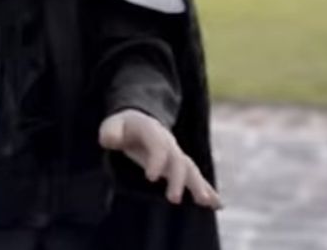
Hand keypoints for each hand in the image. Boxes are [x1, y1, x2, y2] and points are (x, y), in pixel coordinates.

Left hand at [99, 109, 222, 209]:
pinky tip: (217, 205)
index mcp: (153, 131)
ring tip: (206, 203)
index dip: (156, 161)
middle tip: (174, 199)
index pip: (159, 147)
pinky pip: (195, 177)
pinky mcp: (178, 165)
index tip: (150, 178)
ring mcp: (176, 154)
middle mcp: (169, 143)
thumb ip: (110, 132)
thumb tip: (110, 141)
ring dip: (199, 186)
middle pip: (178, 161)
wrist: (137, 120)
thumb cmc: (122, 126)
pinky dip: (206, 189)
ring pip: (190, 170)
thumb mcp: (112, 125)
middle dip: (178, 180)